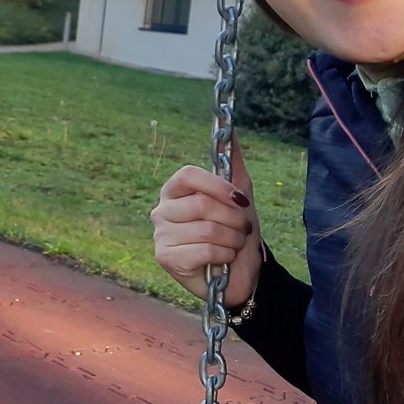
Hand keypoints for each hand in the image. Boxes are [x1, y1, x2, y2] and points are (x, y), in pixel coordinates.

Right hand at [150, 139, 260, 304]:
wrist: (242, 274)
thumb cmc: (236, 233)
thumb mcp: (240, 196)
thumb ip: (232, 163)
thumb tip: (231, 129)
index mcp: (175, 191)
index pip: (187, 175)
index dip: (217, 186)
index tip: (241, 199)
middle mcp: (161, 210)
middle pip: (201, 205)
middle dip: (233, 218)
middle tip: (243, 228)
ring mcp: (160, 235)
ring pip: (206, 229)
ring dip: (232, 239)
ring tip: (233, 244)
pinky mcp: (165, 258)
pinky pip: (204, 250)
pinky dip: (224, 255)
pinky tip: (223, 260)